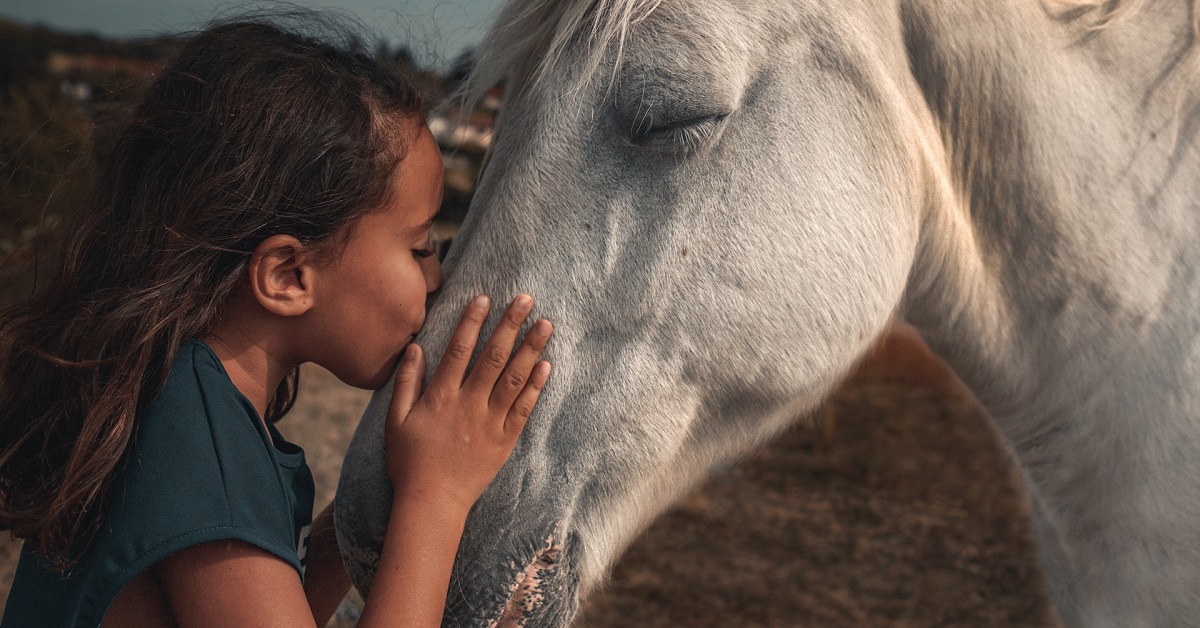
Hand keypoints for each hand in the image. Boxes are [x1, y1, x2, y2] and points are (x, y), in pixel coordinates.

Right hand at [385, 294, 552, 514]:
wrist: (432, 502)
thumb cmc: (409, 461)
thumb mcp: (396, 420)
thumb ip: (406, 382)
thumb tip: (415, 347)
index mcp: (441, 397)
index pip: (459, 349)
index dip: (472, 321)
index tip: (484, 297)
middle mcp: (469, 404)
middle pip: (493, 357)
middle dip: (510, 325)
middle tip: (526, 299)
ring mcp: (490, 422)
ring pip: (514, 378)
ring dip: (531, 349)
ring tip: (546, 324)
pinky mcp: (505, 440)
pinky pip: (524, 409)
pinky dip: (536, 386)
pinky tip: (547, 365)